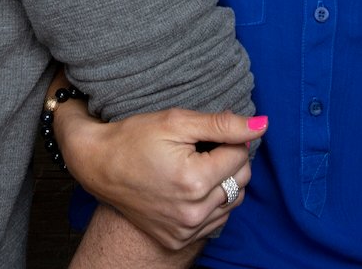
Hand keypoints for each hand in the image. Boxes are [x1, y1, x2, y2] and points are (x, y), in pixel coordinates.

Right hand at [55, 92, 266, 249]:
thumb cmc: (134, 138)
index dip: (227, 138)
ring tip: (196, 166)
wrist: (99, 166)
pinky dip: (212, 202)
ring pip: (234, 201)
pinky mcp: (180, 239)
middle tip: (201, 148)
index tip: (205, 134)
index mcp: (194, 180)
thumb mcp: (176, 121)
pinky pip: (217, 220)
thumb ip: (222, 124)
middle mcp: (194, 212)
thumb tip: (262, 125)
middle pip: (242, 179)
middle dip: (229, 159)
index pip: (240, 154)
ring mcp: (186, 229)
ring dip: (224, 182)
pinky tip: (191, 187)